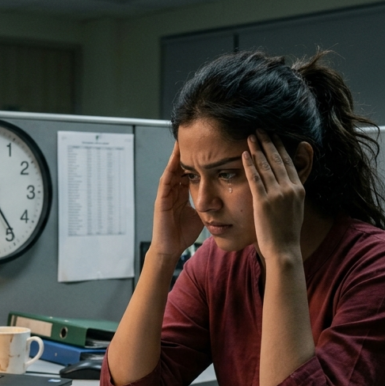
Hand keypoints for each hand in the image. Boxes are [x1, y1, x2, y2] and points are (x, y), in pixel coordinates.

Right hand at [150, 142, 202, 260]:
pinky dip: (171, 169)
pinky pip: (166, 180)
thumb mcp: (200, 215)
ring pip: (173, 170)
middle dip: (187, 153)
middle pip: (181, 167)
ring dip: (177, 156)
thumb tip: (223, 198)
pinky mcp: (161, 199)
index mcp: (182, 194)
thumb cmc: (183, 234)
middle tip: (194, 137)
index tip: (206, 147)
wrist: (170, 249)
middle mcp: (173, 191)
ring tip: (183, 141)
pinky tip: (175, 158)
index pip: (191, 172)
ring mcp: (166, 194)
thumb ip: (208, 204)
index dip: (197, 160)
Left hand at [243, 131, 305, 260]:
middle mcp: (289, 189)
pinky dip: (249, 165)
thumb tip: (287, 185)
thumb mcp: (295, 209)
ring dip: (257, 149)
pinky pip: (255, 179)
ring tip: (250, 137)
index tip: (274, 136)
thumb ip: (291, 194)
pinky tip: (244, 155)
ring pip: (266, 166)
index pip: (288, 163)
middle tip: (260, 130)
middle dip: (268, 142)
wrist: (284, 249)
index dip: (280, 148)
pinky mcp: (263, 202)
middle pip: (277, 160)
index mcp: (298, 189)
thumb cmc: (287, 233)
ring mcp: (276, 195)